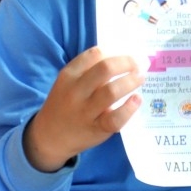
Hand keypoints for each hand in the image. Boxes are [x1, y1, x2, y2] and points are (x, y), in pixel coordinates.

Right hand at [25, 47, 143, 171]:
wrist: (50, 137)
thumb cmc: (66, 105)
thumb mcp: (69, 84)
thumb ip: (90, 72)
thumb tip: (124, 59)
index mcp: (68, 76)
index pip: (93, 55)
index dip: (114, 53)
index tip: (127, 56)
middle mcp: (76, 92)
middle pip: (105, 69)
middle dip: (127, 63)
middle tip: (139, 65)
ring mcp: (85, 112)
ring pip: (111, 91)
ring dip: (131, 81)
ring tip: (141, 78)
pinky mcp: (96, 129)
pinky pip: (115, 118)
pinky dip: (129, 108)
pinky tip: (137, 99)